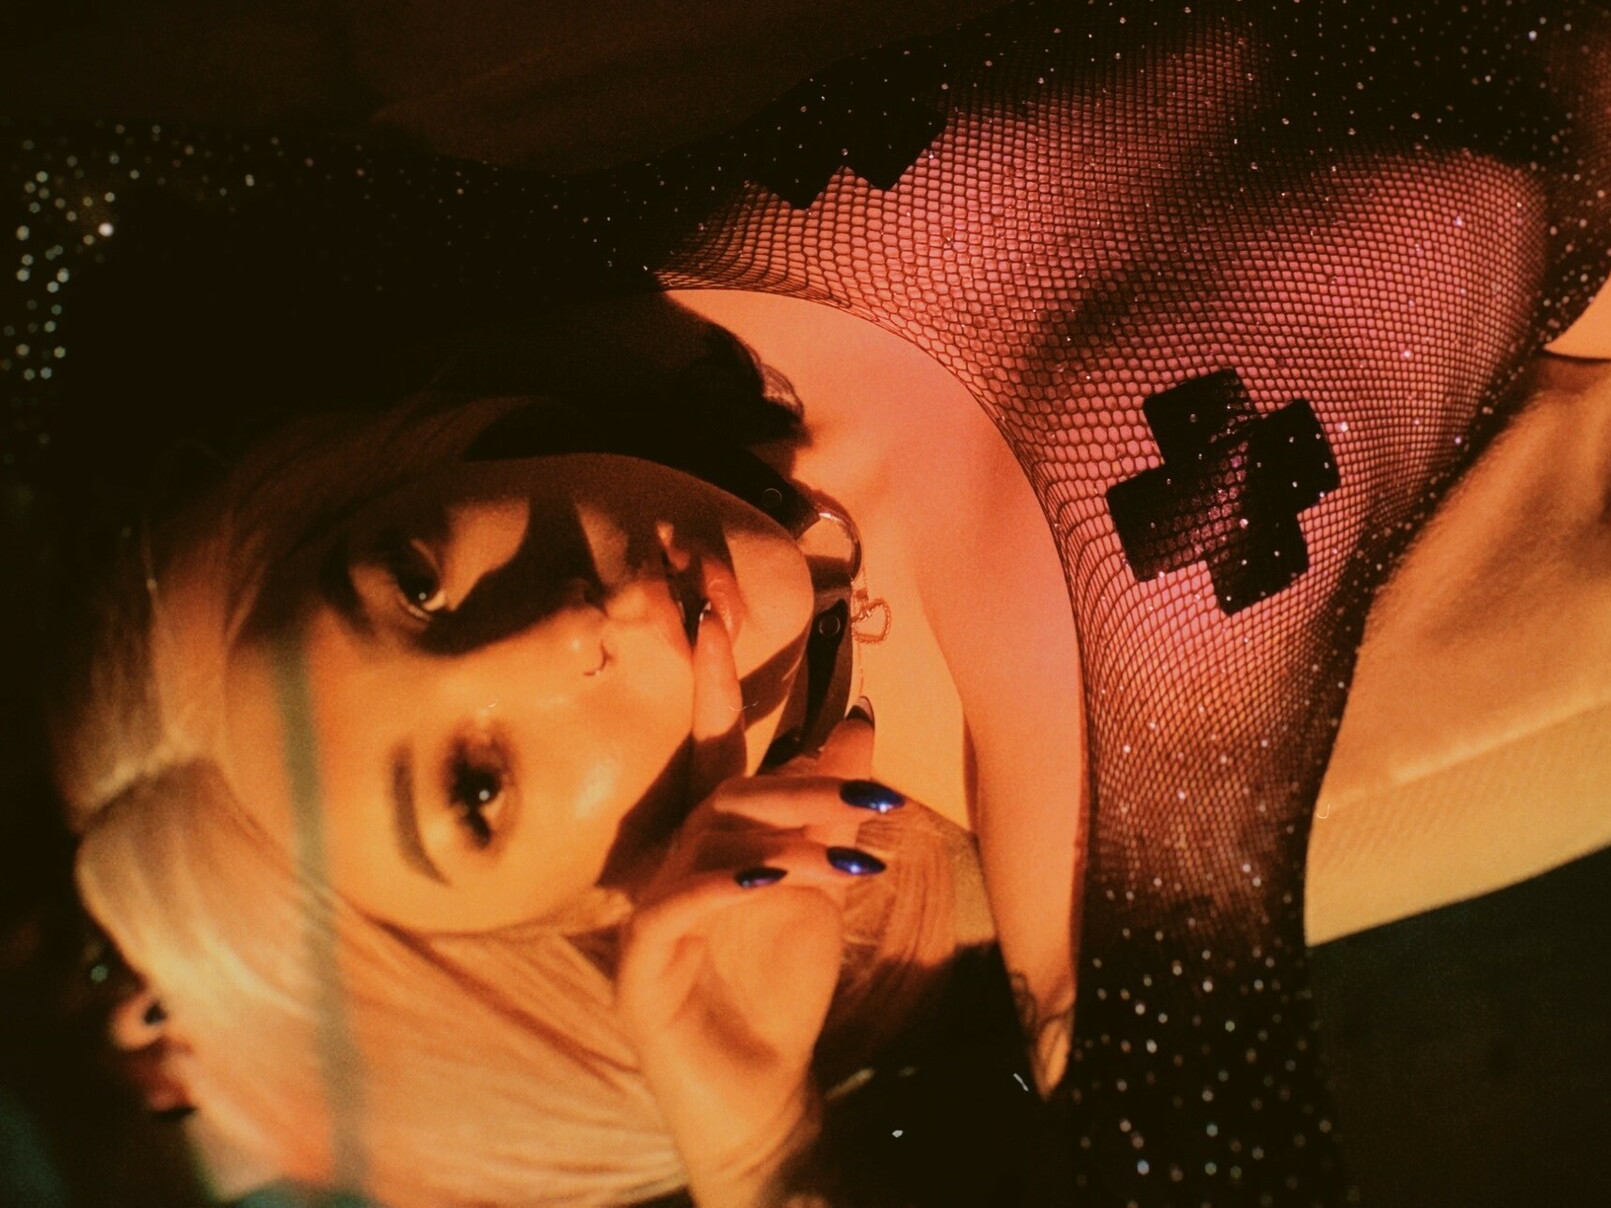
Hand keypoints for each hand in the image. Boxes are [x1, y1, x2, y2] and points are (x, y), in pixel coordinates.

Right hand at [614, 627, 896, 1207]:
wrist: (763, 1094)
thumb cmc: (781, 984)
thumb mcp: (820, 880)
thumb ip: (832, 804)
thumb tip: (860, 715)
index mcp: (708, 833)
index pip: (711, 744)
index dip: (711, 681)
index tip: (713, 613)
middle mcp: (669, 858)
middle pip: (726, 787)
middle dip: (802, 783)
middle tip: (872, 794)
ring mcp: (648, 907)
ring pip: (711, 836)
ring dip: (789, 833)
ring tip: (855, 849)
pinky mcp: (640, 960)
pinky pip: (680, 901)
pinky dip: (734, 882)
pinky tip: (780, 880)